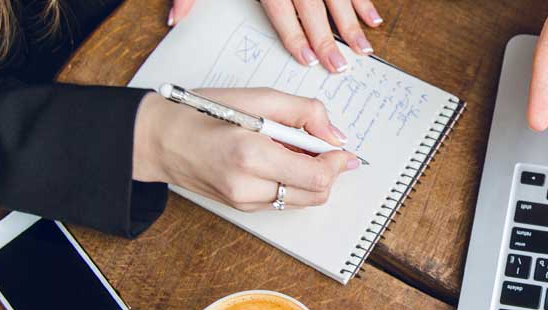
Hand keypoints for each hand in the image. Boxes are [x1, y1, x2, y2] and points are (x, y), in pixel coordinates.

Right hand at [132, 88, 359, 210]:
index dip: (337, 163)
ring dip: (310, 178)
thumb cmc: (201, 112)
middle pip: (315, 195)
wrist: (158, 139)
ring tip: (293, 149)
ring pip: (301, 200)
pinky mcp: (242, 209)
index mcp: (251, 156)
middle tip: (320, 145)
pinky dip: (291, 182)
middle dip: (328, 172)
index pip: (316, 177)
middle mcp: (248, 188)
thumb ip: (303, 113)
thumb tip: (335, 136)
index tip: (342, 149)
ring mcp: (244, 203)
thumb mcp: (256, 97)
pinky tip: (277, 160)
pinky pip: (283, 200)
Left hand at [172, 0, 382, 73]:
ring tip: (364, 49)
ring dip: (353, 23)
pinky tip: (372, 18)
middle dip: (330, 39)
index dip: (296, 36)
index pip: (284, 11)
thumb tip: (175, 19)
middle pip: (314, 8)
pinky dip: (362, 0)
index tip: (308, 59)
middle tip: (341, 66)